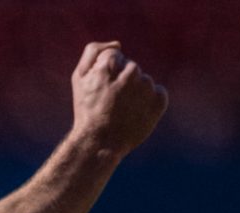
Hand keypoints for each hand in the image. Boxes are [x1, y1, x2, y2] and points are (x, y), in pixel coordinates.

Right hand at [69, 41, 166, 157]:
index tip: (100, 90)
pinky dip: (148, 102)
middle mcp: (130, 73)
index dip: (106, 74)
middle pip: (130, 68)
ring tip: (123, 110)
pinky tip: (135, 113)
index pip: (114, 56)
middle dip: (122, 81)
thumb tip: (118, 43)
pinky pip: (157, 93)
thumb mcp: (79, 78)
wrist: (100, 143)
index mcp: (109, 65)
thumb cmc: (87, 109)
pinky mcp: (160, 99)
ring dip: (135, 92)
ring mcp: (146, 87)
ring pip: (144, 81)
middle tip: (110, 102)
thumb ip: (93, 52)